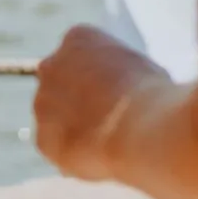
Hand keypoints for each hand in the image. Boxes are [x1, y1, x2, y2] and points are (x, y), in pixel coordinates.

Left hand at [33, 25, 172, 181]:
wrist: (142, 128)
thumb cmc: (154, 96)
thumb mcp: (141, 68)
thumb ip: (117, 74)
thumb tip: (120, 90)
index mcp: (79, 39)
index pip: (82, 58)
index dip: (104, 81)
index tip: (124, 96)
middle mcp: (51, 65)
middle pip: (62, 86)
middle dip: (81, 103)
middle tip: (114, 122)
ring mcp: (42, 103)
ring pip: (57, 120)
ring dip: (78, 131)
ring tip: (114, 143)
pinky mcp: (43, 139)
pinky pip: (60, 150)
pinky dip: (78, 158)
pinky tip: (103, 159)